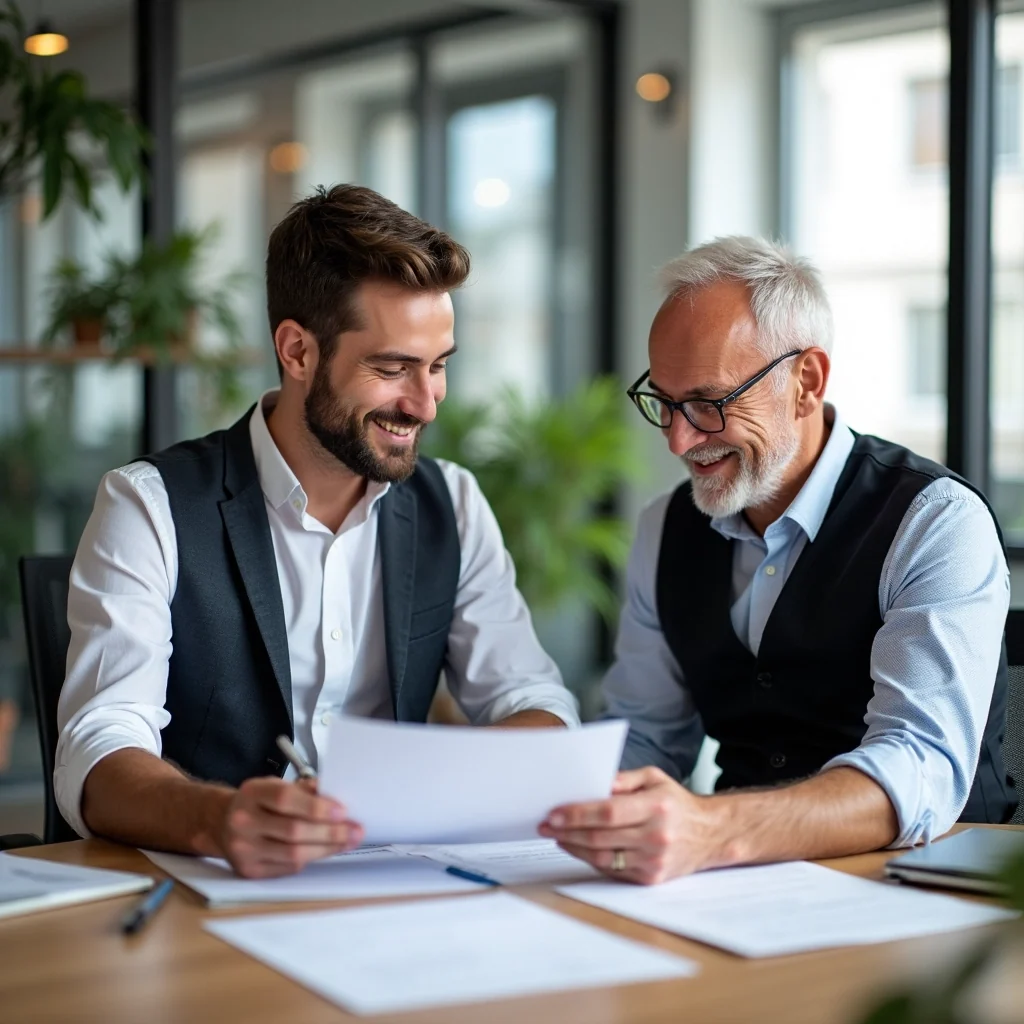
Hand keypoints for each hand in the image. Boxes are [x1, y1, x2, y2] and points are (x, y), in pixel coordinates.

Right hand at [219, 777, 363, 877]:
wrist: (221, 823)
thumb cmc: (258, 802)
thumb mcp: (275, 785)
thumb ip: (305, 790)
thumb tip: (337, 800)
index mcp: (253, 794)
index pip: (286, 800)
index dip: (316, 807)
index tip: (343, 811)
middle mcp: (244, 822)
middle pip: (293, 831)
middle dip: (330, 832)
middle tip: (356, 831)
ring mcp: (243, 849)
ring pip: (293, 854)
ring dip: (326, 849)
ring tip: (348, 842)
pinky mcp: (248, 871)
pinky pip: (287, 868)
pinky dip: (309, 860)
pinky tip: (323, 851)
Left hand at [539, 767, 720, 884]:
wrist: (709, 834)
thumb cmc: (677, 802)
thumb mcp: (654, 778)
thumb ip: (623, 779)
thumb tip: (592, 784)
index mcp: (656, 807)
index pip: (608, 812)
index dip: (577, 814)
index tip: (553, 814)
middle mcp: (656, 836)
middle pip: (600, 837)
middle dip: (567, 831)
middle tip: (546, 825)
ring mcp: (654, 861)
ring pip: (602, 858)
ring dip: (574, 847)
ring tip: (557, 836)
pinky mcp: (651, 878)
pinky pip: (612, 871)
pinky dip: (591, 859)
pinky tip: (578, 848)